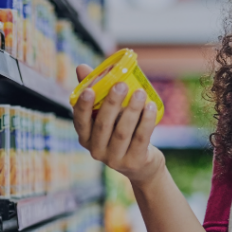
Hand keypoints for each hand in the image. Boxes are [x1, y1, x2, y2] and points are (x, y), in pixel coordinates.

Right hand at [72, 64, 164, 185]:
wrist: (142, 164)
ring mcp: (115, 159)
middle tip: (121, 85)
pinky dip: (146, 122)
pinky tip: (151, 106)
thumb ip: (95, 90)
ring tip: (140, 93)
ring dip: (132, 110)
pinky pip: (140, 139)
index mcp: (86, 137)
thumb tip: (81, 67)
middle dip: (111, 103)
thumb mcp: (108, 114)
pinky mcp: (134, 162)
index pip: (80, 122)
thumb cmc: (120, 131)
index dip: (83, 107)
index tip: (89, 90)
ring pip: (122, 132)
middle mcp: (96, 151)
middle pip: (103, 125)